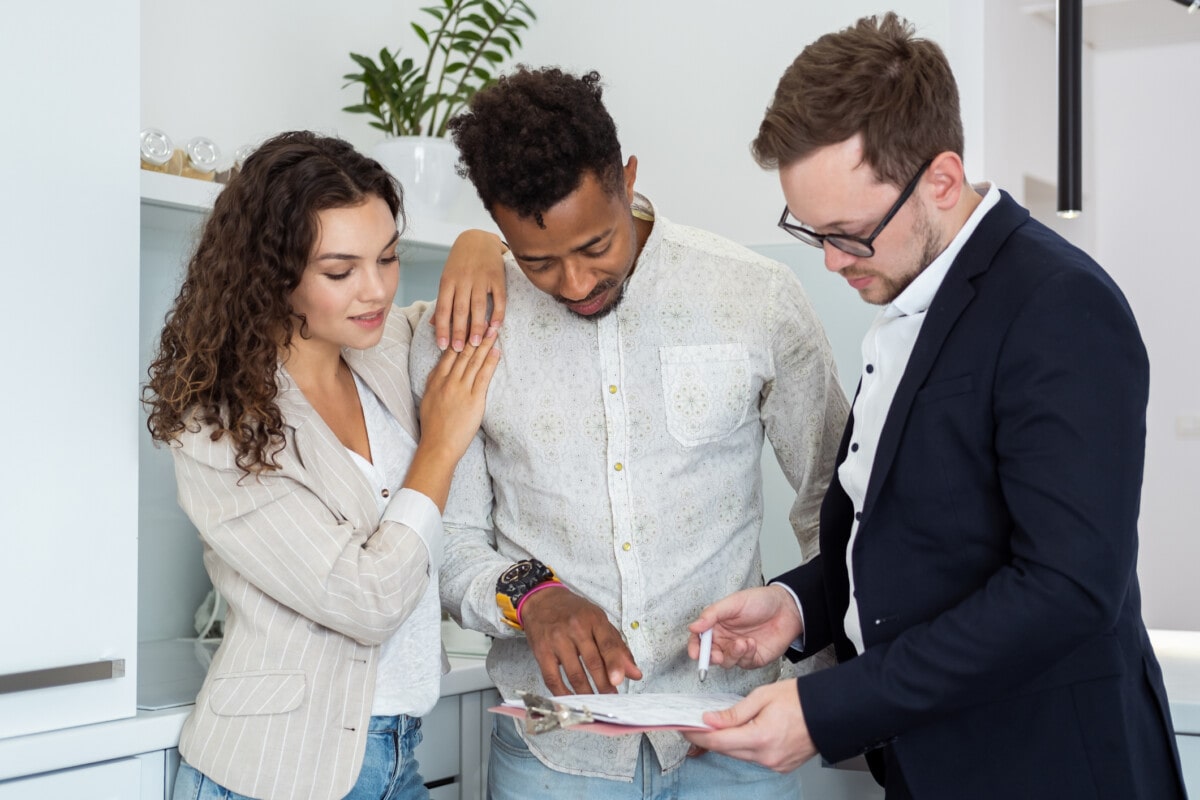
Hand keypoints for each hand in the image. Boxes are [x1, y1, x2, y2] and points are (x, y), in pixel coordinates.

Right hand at [404, 328, 499, 509]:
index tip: (466, 322)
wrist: (438, 446)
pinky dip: (490, 361)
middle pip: (463, 352)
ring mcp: (460, 389)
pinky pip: (483, 376)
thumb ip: (436, 383)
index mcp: (435, 380)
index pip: (449, 352)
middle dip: (474, 333)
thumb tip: (442, 371)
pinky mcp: (473, 399)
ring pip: (474, 361)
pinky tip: (496, 350)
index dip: (459, 336)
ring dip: (485, 343)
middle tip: (484, 317)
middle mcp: (447, 381)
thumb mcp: (428, 400)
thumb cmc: (434, 427)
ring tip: (494, 329)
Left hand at [432, 229, 506, 351]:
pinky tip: (495, 328)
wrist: (478, 239)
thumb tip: (432, 325)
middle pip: (460, 310)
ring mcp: (481, 279)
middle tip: (459, 350)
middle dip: (459, 332)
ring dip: (477, 327)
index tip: (443, 346)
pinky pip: (498, 299)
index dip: (442, 329)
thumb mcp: (447, 279)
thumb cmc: (460, 263)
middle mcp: (463, 280)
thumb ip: (442, 302)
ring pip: (478, 306)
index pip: (443, 309)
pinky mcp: (497, 278)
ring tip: (476, 344)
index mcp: (447, 281)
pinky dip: (497, 315)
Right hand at [519, 587, 642, 694]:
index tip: (619, 681)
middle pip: (592, 662)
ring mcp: (557, 640)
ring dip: (587, 693)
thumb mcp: (599, 621)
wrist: (542, 600)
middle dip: (604, 684)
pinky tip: (572, 701)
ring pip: (574, 674)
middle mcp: (575, 628)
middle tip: (611, 698)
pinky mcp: (541, 651)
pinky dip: (563, 693)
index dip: (614, 664)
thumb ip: (618, 647)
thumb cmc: (574, 612)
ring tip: (596, 702)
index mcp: (594, 619)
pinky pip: (552, 678)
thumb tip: (635, 674)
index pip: (607, 644)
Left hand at [683, 679, 816, 772]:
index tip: (683, 726)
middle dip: (708, 738)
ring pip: (738, 755)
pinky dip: (743, 746)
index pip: (718, 741)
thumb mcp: (762, 696)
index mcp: (761, 737)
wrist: (829, 712)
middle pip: (726, 750)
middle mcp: (767, 756)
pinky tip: (740, 733)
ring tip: (716, 726)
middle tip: (694, 724)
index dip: (696, 734)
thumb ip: (734, 712)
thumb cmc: (799, 699)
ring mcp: (774, 764)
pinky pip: (753, 757)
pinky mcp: (780, 766)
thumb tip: (710, 720)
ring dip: (726, 742)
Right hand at [687, 585, 801, 670]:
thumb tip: (693, 626)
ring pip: (727, 662)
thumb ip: (712, 614)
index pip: (700, 639)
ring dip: (732, 654)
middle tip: (717, 655)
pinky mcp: (752, 658)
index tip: (695, 653)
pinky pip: (744, 663)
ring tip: (742, 642)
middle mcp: (725, 639)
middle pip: (710, 655)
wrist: (787, 608)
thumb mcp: (733, 602)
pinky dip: (746, 655)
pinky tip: (752, 643)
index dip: (695, 648)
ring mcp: (739, 650)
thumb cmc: (760, 601)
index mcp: (717, 625)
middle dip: (711, 658)